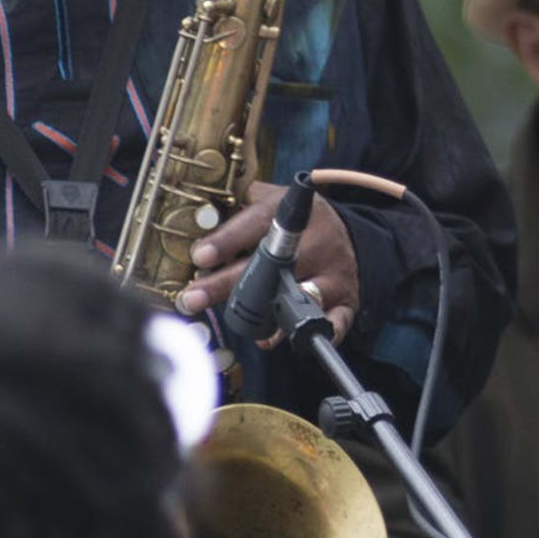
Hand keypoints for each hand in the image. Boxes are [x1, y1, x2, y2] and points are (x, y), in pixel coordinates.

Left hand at [179, 181, 357, 340]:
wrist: (345, 235)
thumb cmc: (296, 222)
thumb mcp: (271, 199)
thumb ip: (237, 204)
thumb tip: (195, 217)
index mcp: (295, 213)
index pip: (257, 223)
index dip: (227, 241)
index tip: (201, 256)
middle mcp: (319, 241)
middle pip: (271, 266)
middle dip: (226, 285)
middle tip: (193, 298)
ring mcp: (334, 272)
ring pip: (299, 296)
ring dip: (262, 316)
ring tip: (234, 324)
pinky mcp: (346, 298)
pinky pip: (335, 320)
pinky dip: (312, 332)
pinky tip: (278, 338)